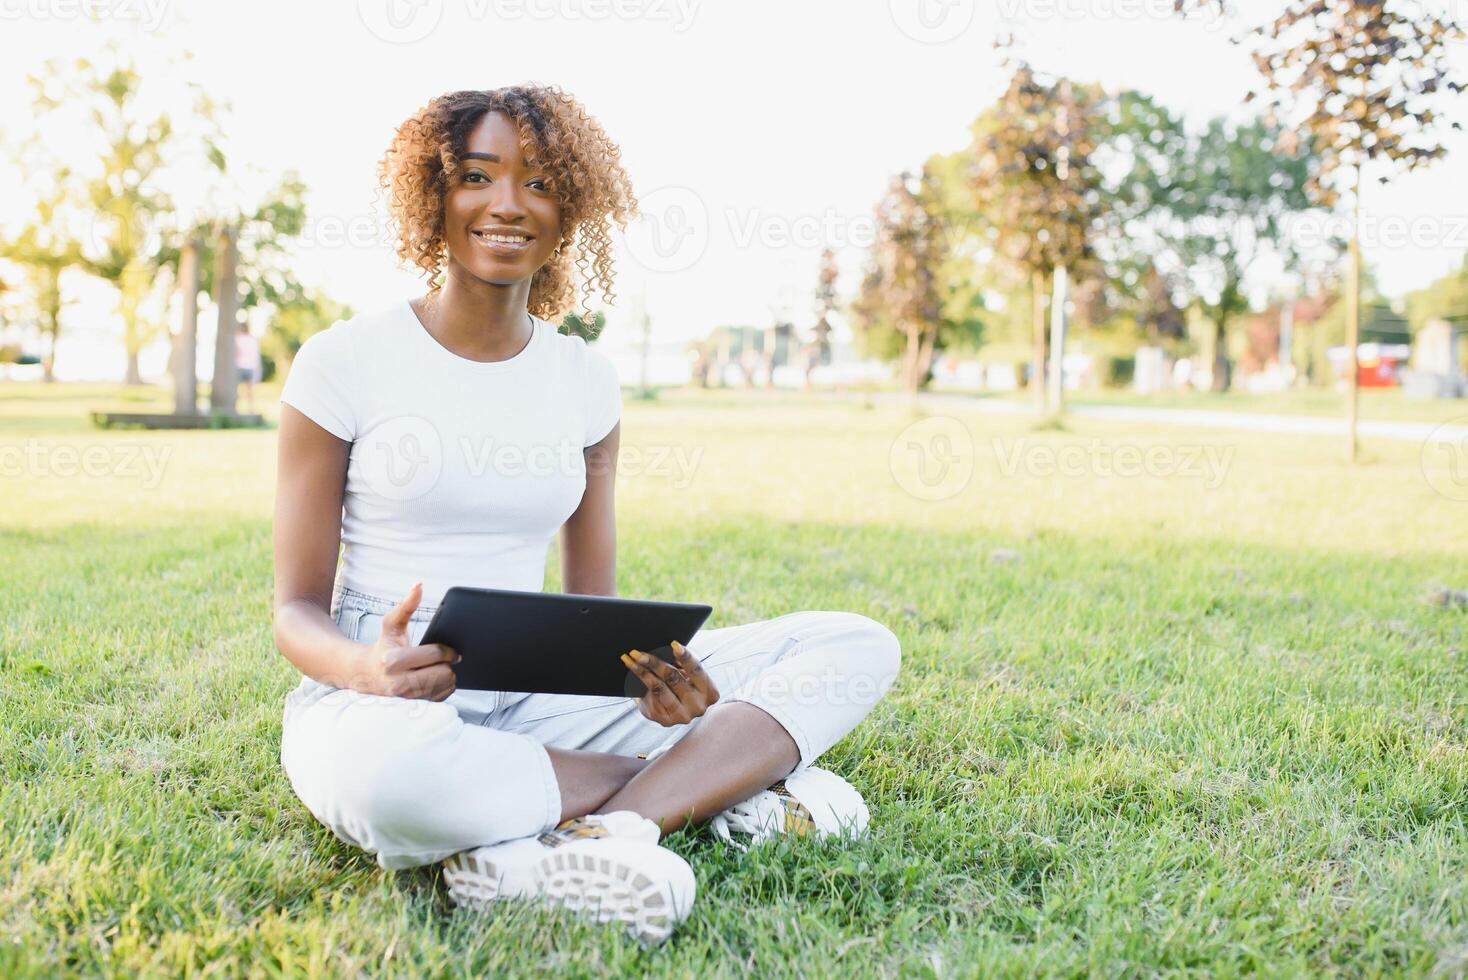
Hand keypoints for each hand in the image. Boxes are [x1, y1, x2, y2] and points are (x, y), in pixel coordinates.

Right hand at [353, 582, 458, 700]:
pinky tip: (436, 679)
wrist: (365, 673)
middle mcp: (398, 683)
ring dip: (448, 676)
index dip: (449, 651)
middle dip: (448, 664)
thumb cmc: (383, 645)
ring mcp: (405, 698)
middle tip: (447, 659)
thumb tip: (418, 586)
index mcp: (393, 660)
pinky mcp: (412, 706)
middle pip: (443, 673)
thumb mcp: (392, 624)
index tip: (453, 651)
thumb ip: (406, 605)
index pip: (434, 655)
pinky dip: (443, 688)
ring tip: (441, 668)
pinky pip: (441, 698)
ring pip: (444, 686)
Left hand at [621, 640, 719, 726]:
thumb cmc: (687, 685)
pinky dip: (639, 683)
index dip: (686, 657)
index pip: (696, 670)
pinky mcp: (665, 721)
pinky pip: (650, 697)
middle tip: (637, 652)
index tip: (674, 644)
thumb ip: (683, 665)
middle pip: (673, 678)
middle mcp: (698, 706)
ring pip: (658, 687)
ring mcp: (682, 716)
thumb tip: (665, 649)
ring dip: (641, 672)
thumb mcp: (690, 675)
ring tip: (630, 660)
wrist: (682, 711)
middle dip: (654, 662)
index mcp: (710, 692)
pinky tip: (632, 673)